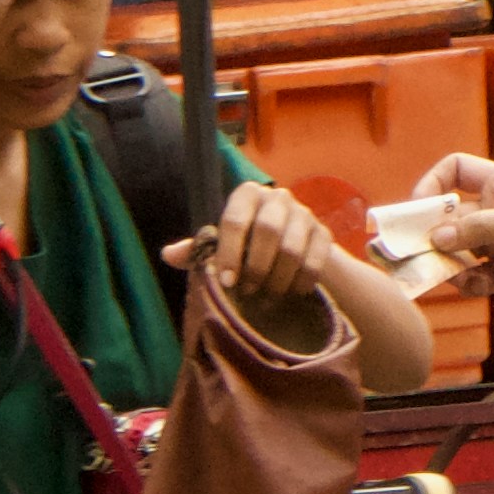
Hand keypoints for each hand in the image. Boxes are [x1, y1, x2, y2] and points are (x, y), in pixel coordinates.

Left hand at [170, 179, 339, 305]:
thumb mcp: (222, 247)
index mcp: (246, 195)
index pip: (235, 219)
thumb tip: (168, 254)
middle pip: (268, 229)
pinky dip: (301, 282)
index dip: (229, 252)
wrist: (294, 250)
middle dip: (255, 266)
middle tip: (248, 292)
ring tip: (267, 299)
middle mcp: (277, 198)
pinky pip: (315, 260)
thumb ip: (198, 250)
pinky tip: (292, 295)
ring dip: (278, 279)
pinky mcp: (324, 233)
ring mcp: (304, 214)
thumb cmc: (248, 247)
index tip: (225, 282)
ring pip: (292, 248)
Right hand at [413, 151, 493, 304]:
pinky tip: (472, 285)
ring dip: (446, 263)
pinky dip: (468, 284)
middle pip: (447, 218)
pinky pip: (475, 279)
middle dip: (429, 234)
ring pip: (456, 252)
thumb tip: (439, 237)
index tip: (418, 207)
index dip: (433, 183)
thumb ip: (484, 227)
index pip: (456, 171)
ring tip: (445, 274)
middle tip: (410, 251)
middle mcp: (493, 212)